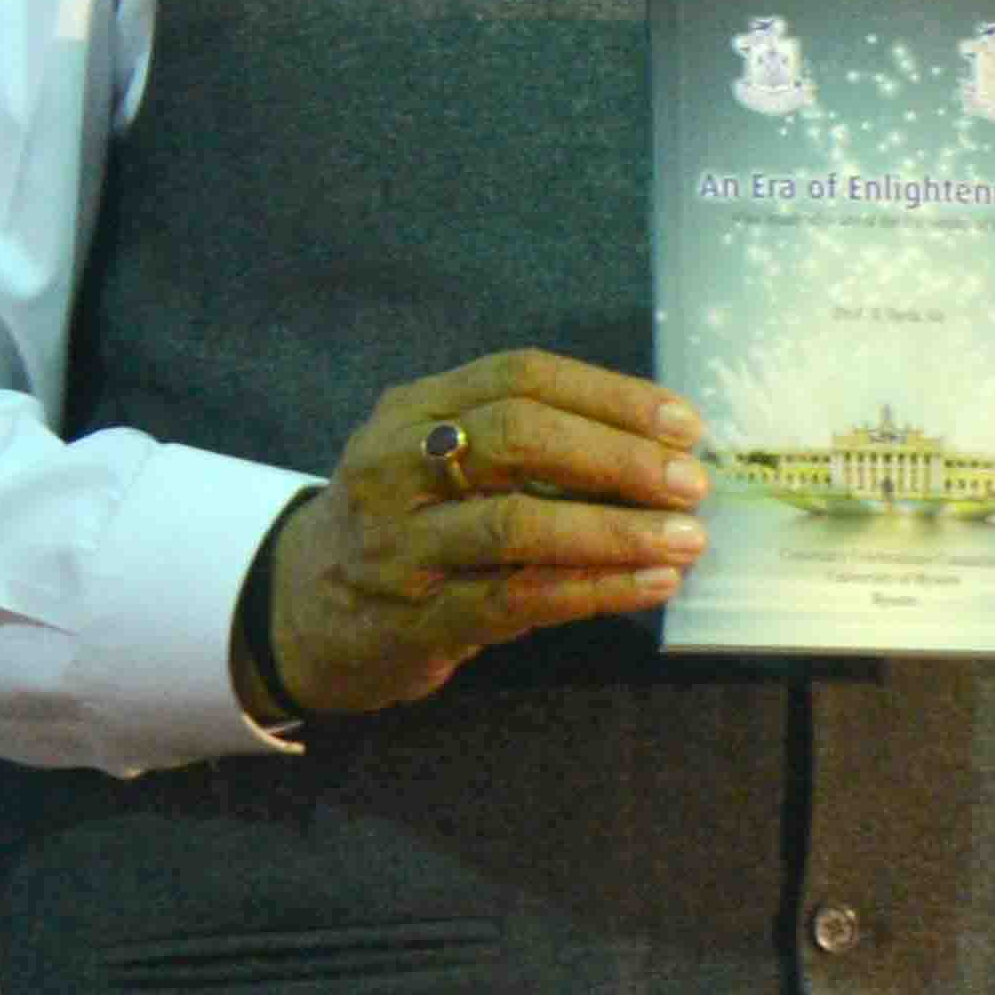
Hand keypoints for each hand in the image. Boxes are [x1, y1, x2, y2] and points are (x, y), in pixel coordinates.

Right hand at [253, 349, 711, 723]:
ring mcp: (398, 544)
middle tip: (689, 484)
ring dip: (614, 530)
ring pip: (515, 523)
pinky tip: (649, 584)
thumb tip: (659, 449)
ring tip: (685, 539)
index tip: (684, 425)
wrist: (305, 612)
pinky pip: (516, 598)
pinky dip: (593, 589)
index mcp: (410, 412)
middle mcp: (394, 466)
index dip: (609, 395)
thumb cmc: (405, 526)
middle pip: (516, 436)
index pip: (518, 377)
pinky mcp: (413, 617)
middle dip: (617, 457)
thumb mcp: (435, 462)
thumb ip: (520, 446)